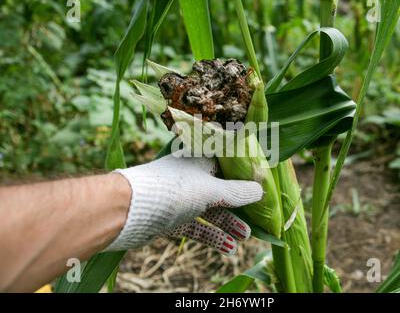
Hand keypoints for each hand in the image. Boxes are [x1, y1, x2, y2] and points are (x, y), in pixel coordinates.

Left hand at [105, 154, 262, 254]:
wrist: (128, 210)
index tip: (262, 187)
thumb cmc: (174, 190)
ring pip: (210, 211)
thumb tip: (261, 190)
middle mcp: (192, 178)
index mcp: (201, 160)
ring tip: (245, 237)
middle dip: (240, 207)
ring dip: (228, 224)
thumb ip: (237, 192)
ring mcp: (182, 199)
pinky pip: (197, 226)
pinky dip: (212, 236)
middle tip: (257, 218)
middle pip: (222, 191)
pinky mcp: (173, 218)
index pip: (228, 165)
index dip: (246, 176)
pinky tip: (228, 248)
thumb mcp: (211, 190)